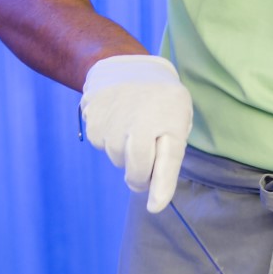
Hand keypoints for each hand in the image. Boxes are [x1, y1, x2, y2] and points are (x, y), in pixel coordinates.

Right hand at [80, 55, 192, 212]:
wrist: (124, 66)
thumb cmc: (160, 101)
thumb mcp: (177, 118)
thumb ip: (170, 151)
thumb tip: (154, 186)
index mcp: (170, 121)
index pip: (167, 161)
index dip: (161, 187)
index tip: (155, 207)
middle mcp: (141, 123)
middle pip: (139, 171)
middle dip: (142, 180)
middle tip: (145, 172)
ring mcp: (115, 123)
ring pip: (119, 161)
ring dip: (125, 155)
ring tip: (132, 127)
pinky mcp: (94, 124)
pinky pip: (103, 147)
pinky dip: (110, 142)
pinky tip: (117, 121)